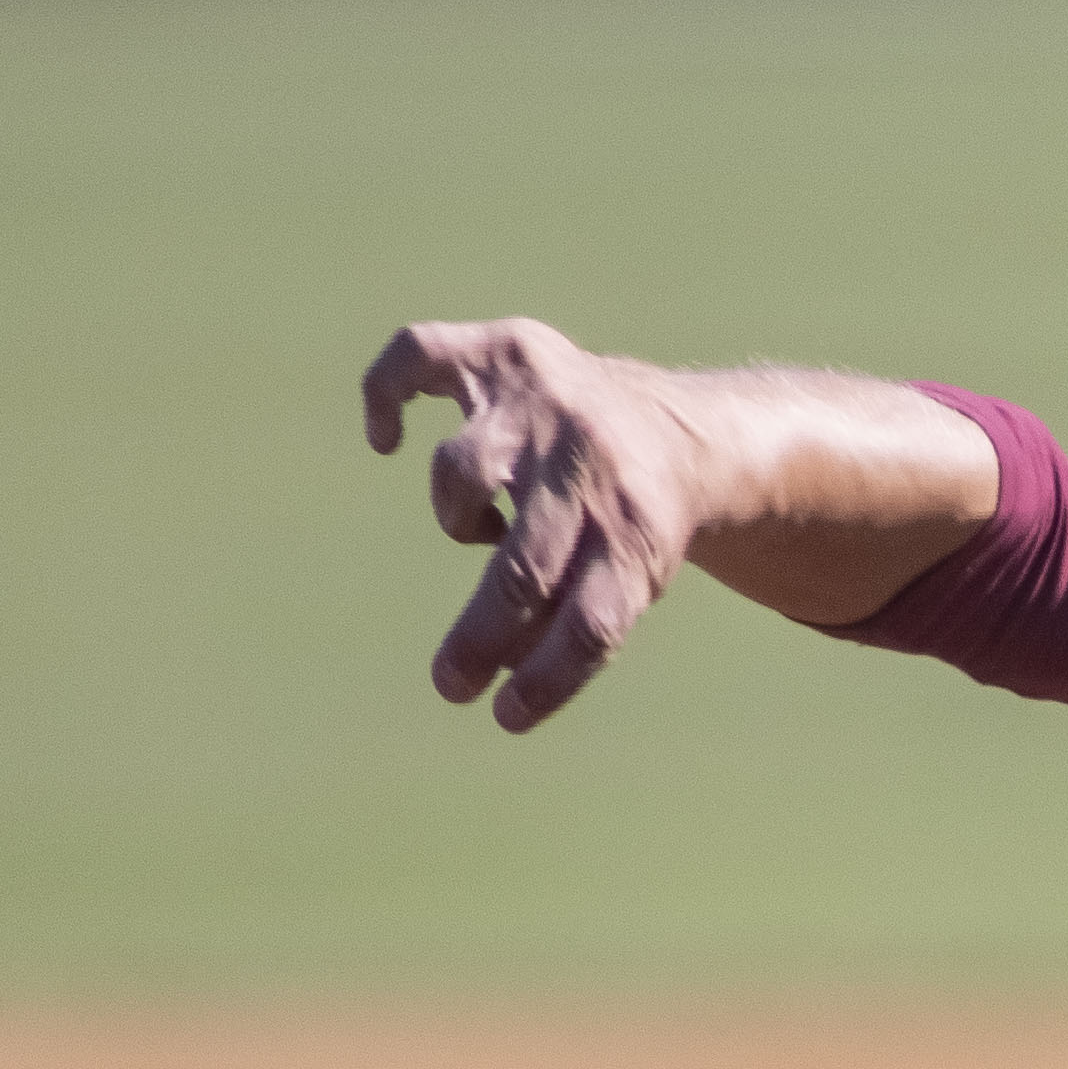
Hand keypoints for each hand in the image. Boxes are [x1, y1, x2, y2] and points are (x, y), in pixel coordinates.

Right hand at [360, 317, 740, 733]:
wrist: (682, 436)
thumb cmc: (635, 531)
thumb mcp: (630, 581)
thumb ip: (566, 622)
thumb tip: (495, 677)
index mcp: (639, 528)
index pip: (594, 616)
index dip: (548, 675)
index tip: (505, 716)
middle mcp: (591, 460)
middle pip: (527, 565)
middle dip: (481, 635)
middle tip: (450, 684)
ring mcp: (544, 400)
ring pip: (463, 469)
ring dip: (457, 517)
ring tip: (484, 529)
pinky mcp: (504, 352)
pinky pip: (420, 358)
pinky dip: (384, 394)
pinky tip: (386, 439)